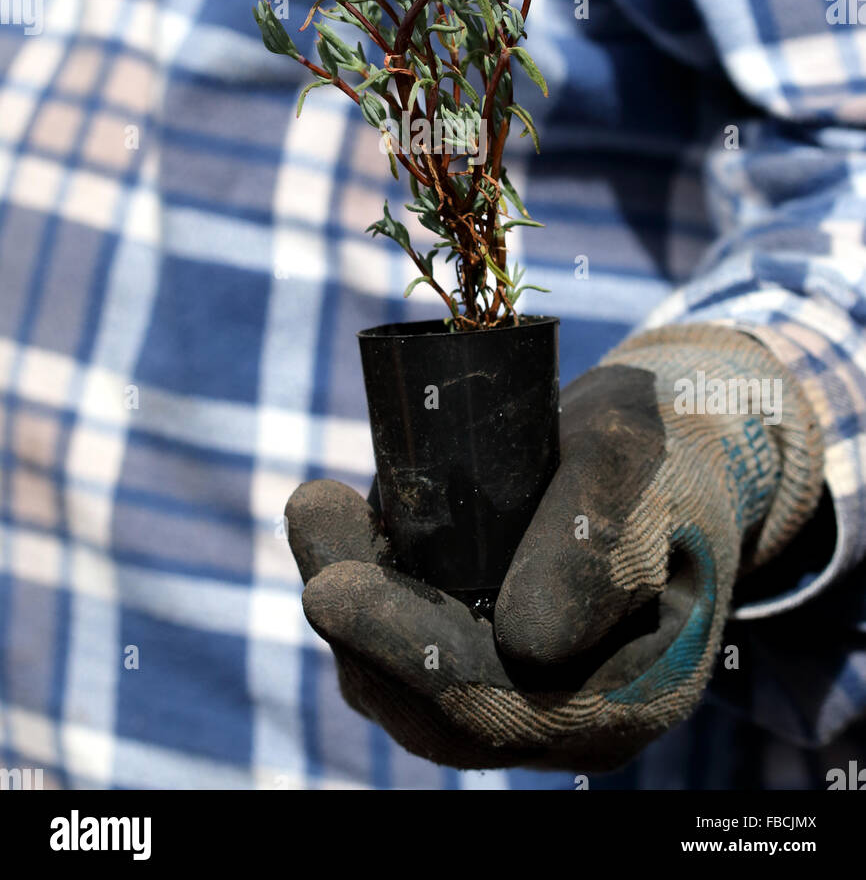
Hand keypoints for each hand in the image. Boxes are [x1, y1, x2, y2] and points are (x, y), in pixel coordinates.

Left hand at [286, 327, 821, 770]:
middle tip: (313, 516)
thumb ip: (595, 543)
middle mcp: (567, 719)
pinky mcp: (485, 657)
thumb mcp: (637, 468)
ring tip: (324, 506)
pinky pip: (408, 645)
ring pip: (406, 681)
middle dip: (357, 618)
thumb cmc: (664, 458)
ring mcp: (523, 696)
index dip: (406, 654)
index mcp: (625, 696)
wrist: (678, 463)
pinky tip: (353, 517)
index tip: (329, 590)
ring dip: (352, 596)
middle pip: (433, 706)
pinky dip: (371, 585)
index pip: (496, 705)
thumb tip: (522, 640)